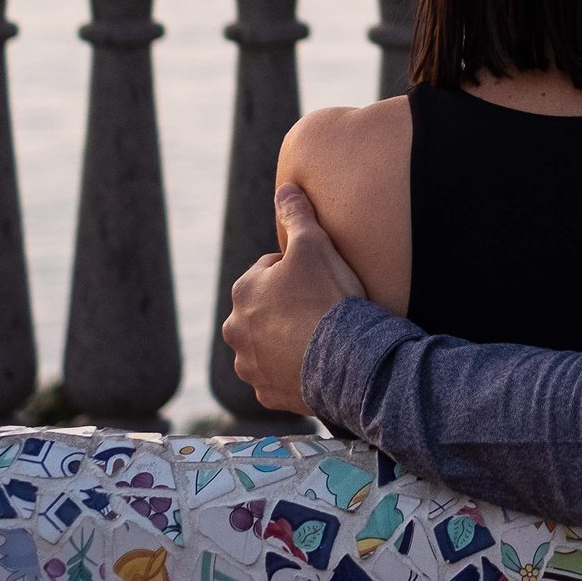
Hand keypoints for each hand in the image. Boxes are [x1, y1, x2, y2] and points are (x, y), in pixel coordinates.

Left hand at [225, 183, 367, 416]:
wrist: (344, 358)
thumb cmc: (326, 297)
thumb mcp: (314, 244)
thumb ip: (296, 215)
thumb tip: (285, 188)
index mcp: (244, 292)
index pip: (269, 271)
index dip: (298, 270)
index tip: (320, 278)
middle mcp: (236, 331)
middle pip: (264, 310)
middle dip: (286, 307)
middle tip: (321, 307)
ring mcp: (250, 366)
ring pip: (268, 345)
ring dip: (287, 341)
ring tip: (320, 337)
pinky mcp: (268, 394)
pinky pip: (280, 378)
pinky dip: (294, 371)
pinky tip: (317, 363)